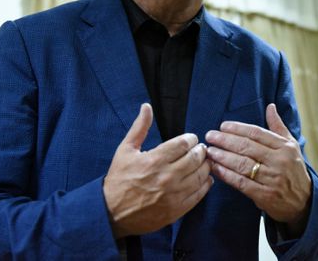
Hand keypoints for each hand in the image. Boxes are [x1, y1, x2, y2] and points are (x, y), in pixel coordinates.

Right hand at [103, 103, 212, 237]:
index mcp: (155, 160)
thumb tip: (147, 106)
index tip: (191, 139)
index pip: (184, 143)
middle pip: (195, 158)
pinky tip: (204, 178)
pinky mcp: (177, 209)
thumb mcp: (125, 150)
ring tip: (203, 161)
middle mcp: (167, 177)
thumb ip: (140, 127)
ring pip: (201, 175)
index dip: (191, 139)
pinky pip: (199, 194)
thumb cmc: (119, 179)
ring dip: (205, 165)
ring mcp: (173, 195)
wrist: (111, 212)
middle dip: (200, 151)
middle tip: (200, 149)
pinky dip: (205, 184)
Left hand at [205, 104, 311, 234]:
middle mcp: (279, 161)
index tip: (223, 126)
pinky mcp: (265, 195)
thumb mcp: (291, 146)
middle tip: (210, 136)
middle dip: (226, 140)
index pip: (257, 133)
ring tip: (210, 151)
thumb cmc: (294, 170)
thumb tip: (271, 106)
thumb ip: (278, 127)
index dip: (238, 128)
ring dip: (223, 157)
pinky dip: (227, 175)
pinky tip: (216, 169)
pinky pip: (241, 182)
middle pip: (247, 147)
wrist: (304, 201)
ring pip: (242, 164)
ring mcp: (272, 179)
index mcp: (285, 147)